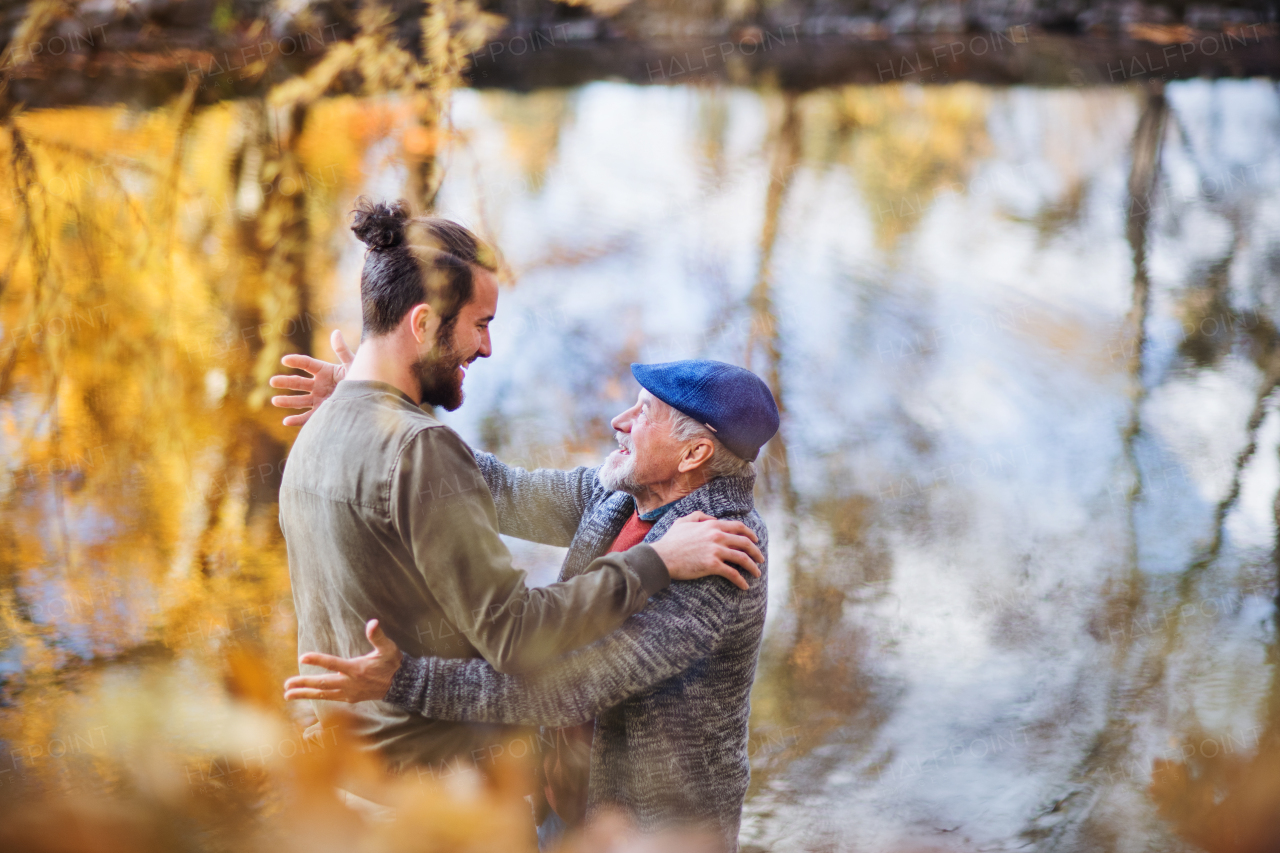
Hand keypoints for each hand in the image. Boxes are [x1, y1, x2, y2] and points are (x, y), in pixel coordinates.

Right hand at [269, 329, 355, 425]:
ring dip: (287, 401)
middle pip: (298, 383)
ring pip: (299, 400)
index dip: (296, 361)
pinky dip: (297, 420)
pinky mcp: (322, 411)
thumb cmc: (362, 377)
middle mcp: (318, 384)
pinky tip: (286, 421)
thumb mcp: (352, 364)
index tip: (285, 360)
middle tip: (273, 381)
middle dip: (285, 382)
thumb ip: (342, 350)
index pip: (307, 364)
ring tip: (274, 400)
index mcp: (324, 370)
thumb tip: (336, 332)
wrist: (368, 397)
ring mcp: (319, 398)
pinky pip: (307, 416)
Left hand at [283, 619, 403, 702]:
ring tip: (287, 695)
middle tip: (286, 685)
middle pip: (323, 684)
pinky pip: (329, 699)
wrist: (401, 685)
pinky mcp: (350, 698)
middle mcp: (351, 683)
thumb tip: (373, 622)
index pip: (334, 664)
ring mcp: (349, 693)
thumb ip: (378, 636)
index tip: (302, 657)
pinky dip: (316, 697)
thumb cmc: (393, 663)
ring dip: (304, 694)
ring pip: (323, 695)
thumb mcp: (388, 648)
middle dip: (304, 684)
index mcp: (357, 669)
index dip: (318, 660)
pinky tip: (306, 696)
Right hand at [649, 511, 763, 590]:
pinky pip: (733, 573)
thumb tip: (713, 519)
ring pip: (742, 558)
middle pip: (745, 543)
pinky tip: (745, 586)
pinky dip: (741, 580)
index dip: (750, 534)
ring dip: (753, 567)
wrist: (661, 557)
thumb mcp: (683, 521)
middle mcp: (717, 536)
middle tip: (760, 559)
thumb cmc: (670, 541)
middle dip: (756, 551)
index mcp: (712, 525)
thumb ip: (699, 516)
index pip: (738, 527)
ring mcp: (716, 551)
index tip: (756, 541)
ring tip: (757, 573)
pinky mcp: (712, 565)